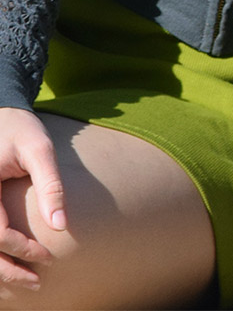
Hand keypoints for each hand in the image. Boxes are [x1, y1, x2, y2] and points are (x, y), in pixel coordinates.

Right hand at [0, 107, 65, 288]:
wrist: (3, 114)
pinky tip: (12, 265)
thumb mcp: (40, 150)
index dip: (20, 249)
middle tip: (36, 282)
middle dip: (7, 269)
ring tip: (26, 279)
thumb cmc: (22, 131)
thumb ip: (51, 186)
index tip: (47, 257)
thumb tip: (61, 226)